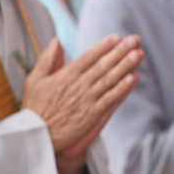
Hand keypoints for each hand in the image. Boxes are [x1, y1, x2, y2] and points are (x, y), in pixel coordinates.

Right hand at [22, 34, 143, 173]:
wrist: (37, 136)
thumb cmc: (34, 108)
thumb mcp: (34, 79)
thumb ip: (47, 59)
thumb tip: (56, 41)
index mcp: (65, 75)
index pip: (89, 57)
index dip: (104, 46)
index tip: (117, 37)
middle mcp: (79, 86)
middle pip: (104, 65)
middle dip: (121, 51)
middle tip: (135, 40)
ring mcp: (88, 100)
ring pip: (110, 80)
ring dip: (126, 66)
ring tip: (139, 54)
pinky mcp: (93, 115)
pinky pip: (111, 99)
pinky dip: (123, 88)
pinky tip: (133, 78)